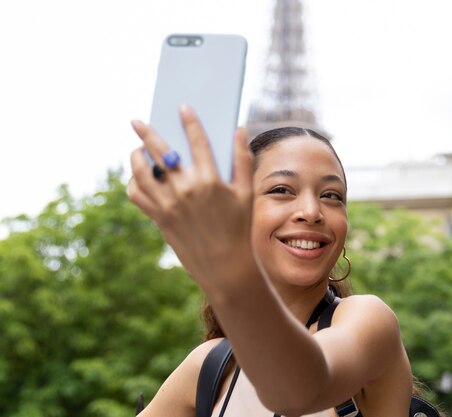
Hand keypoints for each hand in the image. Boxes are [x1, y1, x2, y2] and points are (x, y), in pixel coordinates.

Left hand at [127, 105, 254, 291]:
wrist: (225, 266)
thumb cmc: (239, 228)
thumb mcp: (246, 193)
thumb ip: (243, 159)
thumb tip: (239, 129)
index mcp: (210, 180)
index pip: (197, 141)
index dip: (190, 121)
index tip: (182, 107)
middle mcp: (185, 190)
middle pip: (161, 152)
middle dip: (147, 133)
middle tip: (137, 121)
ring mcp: (168, 204)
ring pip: (142, 172)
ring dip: (136, 157)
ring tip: (137, 150)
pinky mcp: (159, 218)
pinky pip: (137, 195)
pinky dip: (134, 183)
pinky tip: (139, 177)